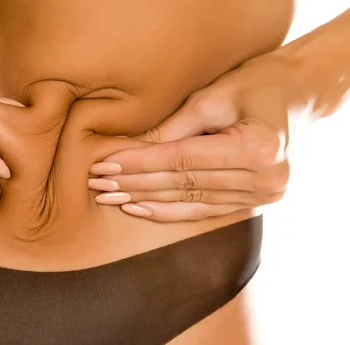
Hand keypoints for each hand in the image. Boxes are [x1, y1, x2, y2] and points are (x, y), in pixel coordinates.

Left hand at [89, 55, 304, 221]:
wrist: (298, 97)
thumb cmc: (256, 86)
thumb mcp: (213, 96)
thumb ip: (173, 128)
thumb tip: (130, 149)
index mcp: (258, 146)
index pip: (183, 159)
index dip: (140, 163)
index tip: (106, 164)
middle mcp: (264, 178)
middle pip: (184, 184)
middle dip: (136, 183)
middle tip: (99, 183)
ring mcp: (263, 195)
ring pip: (190, 201)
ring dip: (146, 199)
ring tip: (111, 197)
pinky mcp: (255, 202)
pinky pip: (204, 212)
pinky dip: (170, 211)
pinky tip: (140, 209)